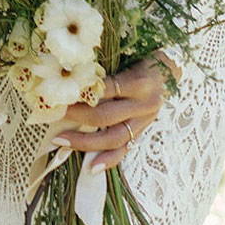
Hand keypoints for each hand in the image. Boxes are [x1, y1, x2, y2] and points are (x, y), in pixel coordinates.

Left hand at [57, 56, 177, 171]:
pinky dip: (108, 160)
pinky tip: (91, 168)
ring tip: (61, 141)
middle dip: (78, 117)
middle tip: (55, 115)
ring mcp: (144, 121)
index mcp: (139, 82)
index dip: (82, 92)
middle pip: (106, 115)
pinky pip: (125, 150)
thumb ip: (104, 67)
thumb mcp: (126, 56)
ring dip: (85, 142)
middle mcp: (144, 104)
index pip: (106, 89)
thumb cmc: (141, 58)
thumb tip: (71, 74)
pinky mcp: (143, 132)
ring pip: (113, 137)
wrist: (169, 71)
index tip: (60, 93)